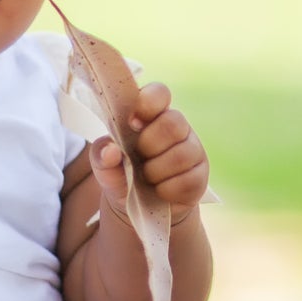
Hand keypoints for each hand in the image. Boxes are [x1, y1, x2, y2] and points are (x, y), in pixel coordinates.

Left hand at [92, 82, 208, 220]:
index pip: (160, 93)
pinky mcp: (200, 176)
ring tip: (146, 178)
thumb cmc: (121, 174)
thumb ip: (101, 154)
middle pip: (173, 123)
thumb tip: (111, 151)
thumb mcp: (103, 165)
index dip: (148, 102)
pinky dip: (167, 190)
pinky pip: (188, 181)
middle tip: (138, 157)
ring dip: (156, 171)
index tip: (132, 122)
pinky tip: (159, 191)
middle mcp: (177, 128)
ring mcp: (193, 151)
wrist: (135, 207)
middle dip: (149, 144)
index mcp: (152, 115)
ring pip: (182, 155)